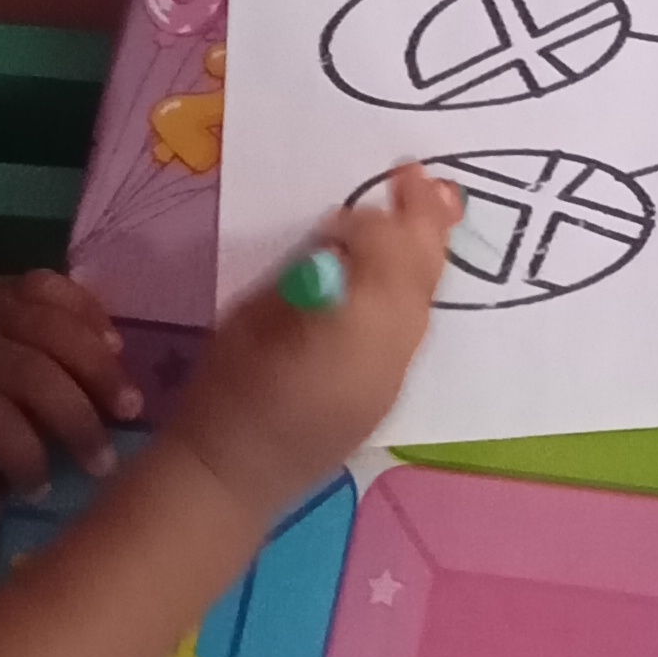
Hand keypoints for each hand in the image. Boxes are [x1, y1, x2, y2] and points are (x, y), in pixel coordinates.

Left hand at [0, 270, 143, 522]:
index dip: (26, 461)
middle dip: (79, 420)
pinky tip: (114, 347)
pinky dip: (93, 315)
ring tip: (129, 405)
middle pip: (37, 377)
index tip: (42, 489)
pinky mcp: (16, 285)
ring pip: (58, 330)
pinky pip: (61, 290)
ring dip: (101, 369)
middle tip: (106, 459)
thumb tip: (4, 505)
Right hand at [169, 170, 458, 518]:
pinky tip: (405, 270)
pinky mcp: (390, 395)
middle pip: (420, 278)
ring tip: (433, 209)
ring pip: (426, 305)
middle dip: (422, 223)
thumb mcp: (252, 318)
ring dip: (426, 255)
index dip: (365, 226)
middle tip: (419, 176)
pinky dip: (412, 293)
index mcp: (347, 333)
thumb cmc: (224, 392)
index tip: (335, 217)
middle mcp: (387, 356)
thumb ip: (304, 276)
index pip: (381, 256)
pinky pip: (413, 331)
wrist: (230, 480)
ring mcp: (395, 380)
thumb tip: (338, 244)